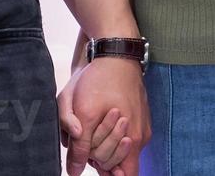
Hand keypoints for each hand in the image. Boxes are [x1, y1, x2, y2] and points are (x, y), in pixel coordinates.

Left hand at [58, 57, 148, 175]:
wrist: (116, 52)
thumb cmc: (98, 79)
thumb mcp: (80, 111)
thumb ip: (78, 145)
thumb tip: (74, 171)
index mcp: (131, 138)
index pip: (125, 175)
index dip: (107, 173)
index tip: (93, 162)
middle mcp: (139, 136)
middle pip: (117, 163)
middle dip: (98, 156)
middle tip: (85, 135)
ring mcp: (141, 126)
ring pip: (119, 148)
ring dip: (102, 142)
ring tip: (93, 121)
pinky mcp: (139, 117)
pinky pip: (124, 135)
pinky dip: (110, 132)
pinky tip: (100, 116)